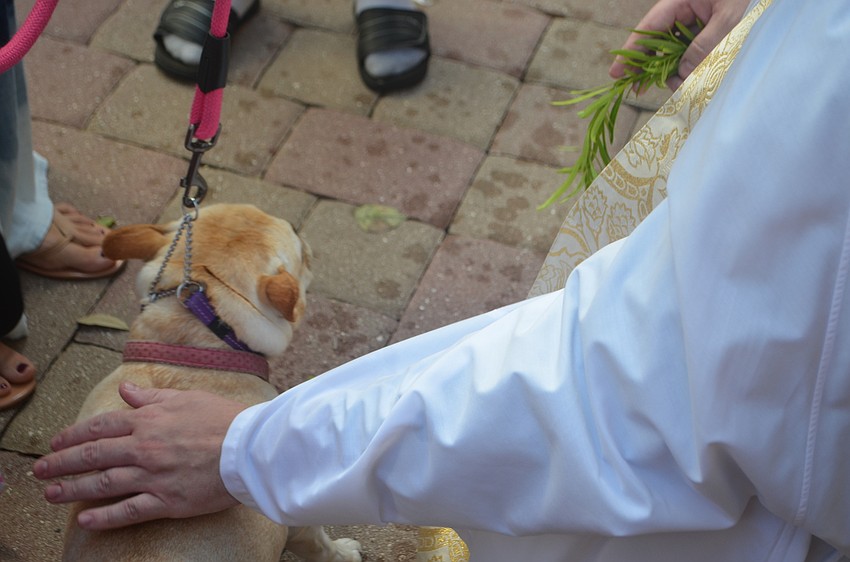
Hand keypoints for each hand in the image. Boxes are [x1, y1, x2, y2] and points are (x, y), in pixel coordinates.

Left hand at [33, 382, 246, 529]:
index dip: (74, 435)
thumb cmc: (224, 419)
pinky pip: (129, 511)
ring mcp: (153, 476)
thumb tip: (126, 389)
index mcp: (149, 421)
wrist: (249, 447)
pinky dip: (104, 518)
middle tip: (39, 470)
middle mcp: (144, 448)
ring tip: (51, 493)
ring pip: (102, 484)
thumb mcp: (187, 398)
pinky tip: (85, 521)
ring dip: (72, 489)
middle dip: (61, 463)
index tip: (56, 443)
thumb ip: (153, 397)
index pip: (101, 426)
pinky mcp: (167, 501)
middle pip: (93, 455)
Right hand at [609, 0, 749, 89]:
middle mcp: (681, 12)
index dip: (631, 52)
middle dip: (647, 66)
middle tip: (637, 89)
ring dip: (671, 70)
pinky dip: (686, 67)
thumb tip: (682, 73)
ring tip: (677, 87)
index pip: (648, 28)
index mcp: (680, 1)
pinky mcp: (702, 31)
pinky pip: (687, 51)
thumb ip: (705, 44)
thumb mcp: (729, 18)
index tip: (617, 73)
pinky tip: (687, 79)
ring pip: (671, 50)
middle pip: (654, 42)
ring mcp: (691, 22)